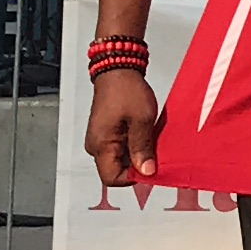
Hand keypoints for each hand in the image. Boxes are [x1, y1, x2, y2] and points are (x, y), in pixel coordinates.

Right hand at [85, 69, 160, 187]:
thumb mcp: (142, 120)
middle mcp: (96, 146)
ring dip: (137, 154)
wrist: (117, 70)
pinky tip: (144, 134)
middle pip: (116, 170)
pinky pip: (120, 148)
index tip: (151, 167)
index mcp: (100, 145)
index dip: (133, 177)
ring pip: (120, 160)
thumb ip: (143, 148)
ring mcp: (100, 140)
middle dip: (137, 165)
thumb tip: (146, 172)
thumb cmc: (126, 90)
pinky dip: (133, 146)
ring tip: (149, 139)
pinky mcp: (106, 133)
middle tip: (154, 150)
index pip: (112, 178)